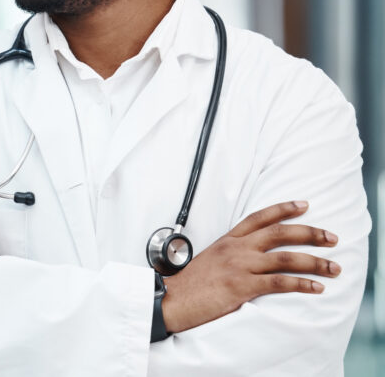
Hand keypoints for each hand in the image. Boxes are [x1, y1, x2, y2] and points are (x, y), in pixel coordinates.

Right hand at [162, 200, 339, 333]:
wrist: (169, 299)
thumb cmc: (186, 284)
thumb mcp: (208, 260)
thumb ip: (229, 256)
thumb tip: (248, 260)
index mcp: (227, 240)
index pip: (259, 217)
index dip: (283, 209)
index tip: (304, 205)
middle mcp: (236, 249)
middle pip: (279, 233)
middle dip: (310, 233)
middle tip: (332, 237)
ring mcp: (239, 266)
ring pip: (286, 258)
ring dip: (316, 262)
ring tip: (334, 267)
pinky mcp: (242, 286)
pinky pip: (279, 283)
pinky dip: (302, 284)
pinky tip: (316, 288)